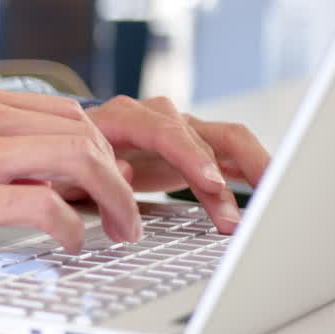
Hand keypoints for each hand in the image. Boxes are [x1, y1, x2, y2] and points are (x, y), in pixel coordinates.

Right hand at [0, 83, 141, 255]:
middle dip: (121, 174)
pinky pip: (41, 204)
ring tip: (119, 229)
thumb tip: (19, 164)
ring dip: (113, 199)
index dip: (102, 150)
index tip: (113, 182)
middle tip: (127, 212)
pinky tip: (72, 243)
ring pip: (76, 157)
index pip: (64, 113)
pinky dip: (72, 227)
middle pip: (83, 131)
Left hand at [80, 96, 270, 233]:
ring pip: (223, 143)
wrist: (65, 153)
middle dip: (221, 177)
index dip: (189, 155)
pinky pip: (230, 157)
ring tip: (261, 211)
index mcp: (119, 117)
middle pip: (200, 134)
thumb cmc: (62, 161)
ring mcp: (177, 131)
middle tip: (234, 217)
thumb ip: (89, 168)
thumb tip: (123, 171)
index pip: (162, 129)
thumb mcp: (62, 167)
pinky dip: (251, 174)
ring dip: (244, 176)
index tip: (210, 183)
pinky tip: (272, 194)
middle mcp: (154, 117)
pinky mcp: (193, 151)